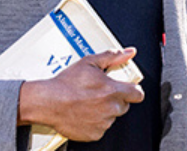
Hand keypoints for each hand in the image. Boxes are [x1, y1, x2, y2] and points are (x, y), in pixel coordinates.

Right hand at [17, 48, 143, 141]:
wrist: (48, 102)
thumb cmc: (67, 83)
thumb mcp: (89, 62)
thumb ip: (112, 57)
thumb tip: (129, 52)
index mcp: (113, 90)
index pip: (138, 94)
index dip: (133, 90)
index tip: (127, 88)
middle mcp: (111, 108)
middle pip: (124, 105)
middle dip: (115, 99)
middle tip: (99, 92)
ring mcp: (103, 123)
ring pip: (111, 116)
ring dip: (104, 110)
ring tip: (88, 102)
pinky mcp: (94, 134)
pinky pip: (101, 128)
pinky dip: (95, 122)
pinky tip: (83, 112)